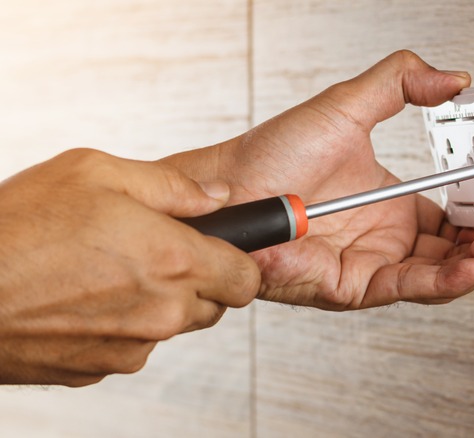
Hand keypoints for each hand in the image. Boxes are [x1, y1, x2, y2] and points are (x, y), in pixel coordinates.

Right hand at [0, 149, 259, 385]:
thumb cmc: (18, 226)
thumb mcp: (95, 172)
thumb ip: (171, 186)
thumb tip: (219, 194)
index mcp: (174, 260)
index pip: (247, 279)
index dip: (238, 261)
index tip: (221, 249)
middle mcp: (163, 312)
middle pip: (215, 304)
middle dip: (198, 279)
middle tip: (154, 252)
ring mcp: (133, 346)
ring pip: (174, 325)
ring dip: (159, 302)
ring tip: (108, 271)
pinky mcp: (102, 369)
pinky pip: (134, 345)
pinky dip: (122, 325)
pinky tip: (83, 298)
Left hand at [165, 50, 473, 309]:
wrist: (227, 189)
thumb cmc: (271, 156)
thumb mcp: (347, 106)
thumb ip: (400, 83)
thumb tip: (451, 78)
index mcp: (395, 203)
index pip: (460, 212)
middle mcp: (390, 237)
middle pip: (461, 249)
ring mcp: (376, 262)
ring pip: (445, 275)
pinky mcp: (358, 286)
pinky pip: (413, 286)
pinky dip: (449, 278)